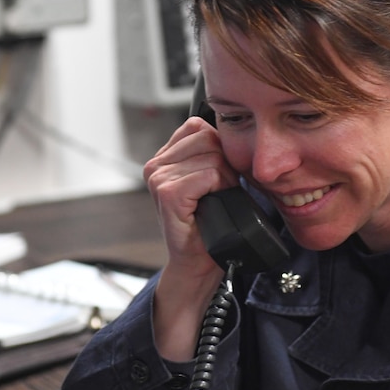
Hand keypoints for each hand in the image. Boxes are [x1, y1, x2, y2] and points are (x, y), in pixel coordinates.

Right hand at [144, 116, 239, 271]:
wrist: (196, 262)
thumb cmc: (206, 224)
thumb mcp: (208, 180)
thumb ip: (211, 153)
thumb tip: (234, 134)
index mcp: (163, 158)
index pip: (197, 127)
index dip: (218, 147)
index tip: (219, 175)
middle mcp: (155, 165)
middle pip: (207, 138)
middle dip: (224, 162)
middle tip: (221, 190)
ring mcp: (158, 178)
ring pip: (212, 157)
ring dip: (225, 179)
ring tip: (216, 198)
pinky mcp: (167, 193)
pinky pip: (209, 174)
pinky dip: (220, 188)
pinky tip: (213, 203)